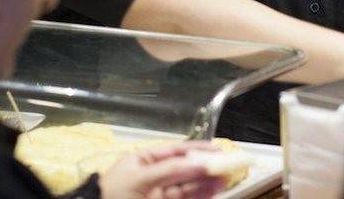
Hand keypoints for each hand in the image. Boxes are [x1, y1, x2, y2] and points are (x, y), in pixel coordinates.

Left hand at [98, 142, 226, 198]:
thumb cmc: (115, 193)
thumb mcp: (140, 177)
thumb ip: (170, 170)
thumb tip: (198, 163)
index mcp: (144, 161)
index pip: (175, 151)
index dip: (197, 149)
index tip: (217, 149)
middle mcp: (154, 176)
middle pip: (185, 169)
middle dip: (206, 167)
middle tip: (228, 166)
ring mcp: (158, 194)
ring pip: (188, 186)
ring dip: (207, 183)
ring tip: (225, 180)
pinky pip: (184, 198)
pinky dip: (199, 195)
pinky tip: (212, 192)